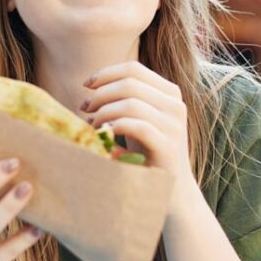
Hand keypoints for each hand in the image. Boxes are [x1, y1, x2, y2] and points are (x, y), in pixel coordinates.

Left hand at [81, 62, 192, 182]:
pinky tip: (103, 134)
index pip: (133, 69)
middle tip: (85, 109)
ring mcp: (174, 126)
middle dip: (100, 94)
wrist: (171, 191)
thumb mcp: (138, 119)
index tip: (86, 86)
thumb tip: (90, 85)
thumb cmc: (147, 153)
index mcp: (170, 93)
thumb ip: (124, 99)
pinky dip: (114, 127)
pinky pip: (137, 126)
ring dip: (104, 112)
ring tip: (91, 126)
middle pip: (129, 83)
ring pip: (130, 103)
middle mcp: (175, 105)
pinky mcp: (168, 146)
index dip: (105, 74)